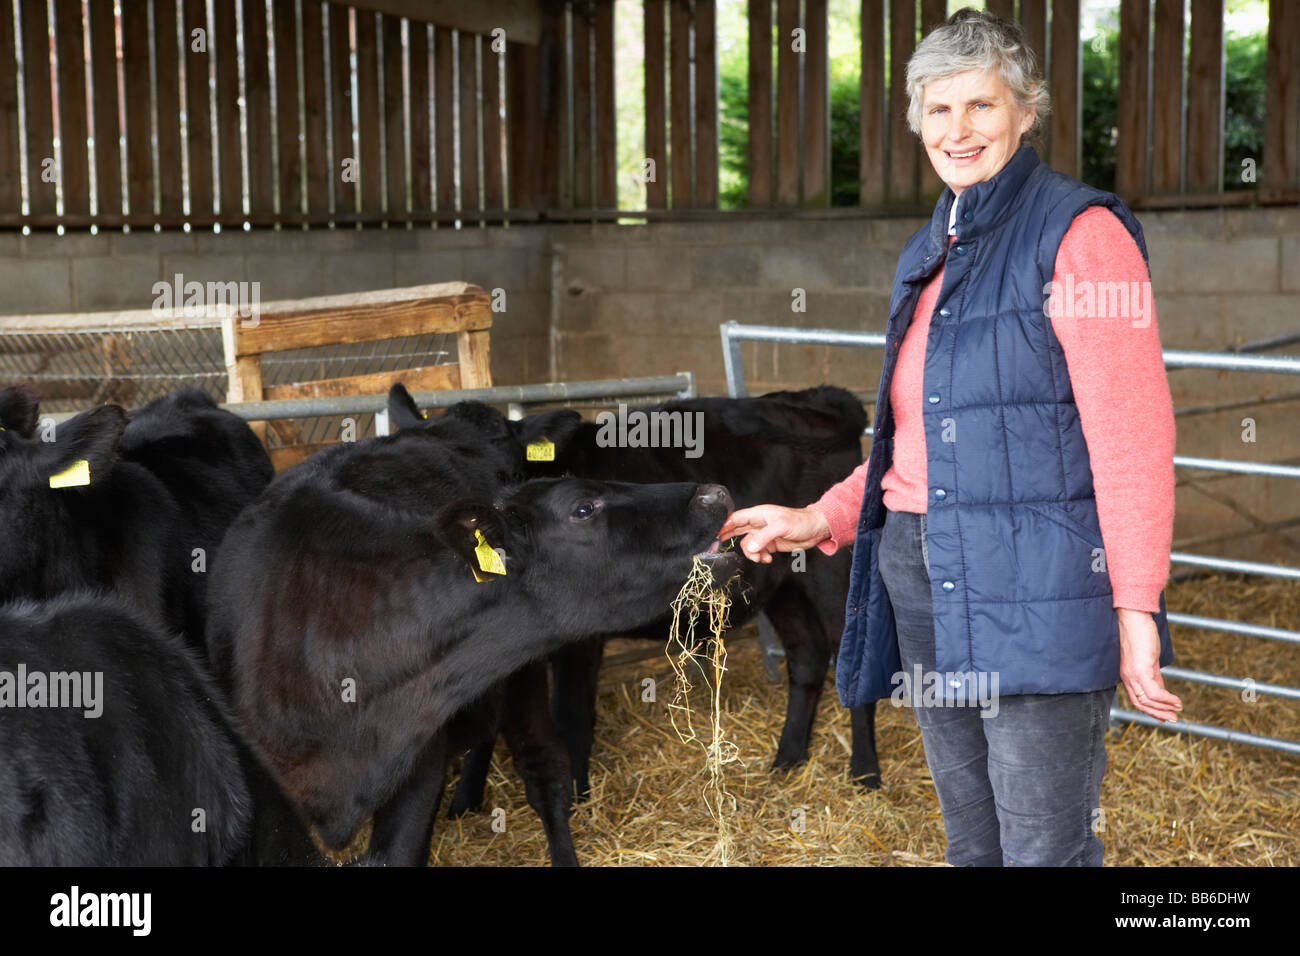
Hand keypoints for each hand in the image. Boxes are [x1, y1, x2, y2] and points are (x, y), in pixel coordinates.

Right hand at [716, 505, 831, 563]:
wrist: (816, 530)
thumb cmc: (800, 522)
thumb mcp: (781, 527)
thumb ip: (763, 537)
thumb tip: (749, 548)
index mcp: (759, 514)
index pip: (736, 518)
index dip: (724, 525)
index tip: (714, 534)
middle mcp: (759, 524)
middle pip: (737, 530)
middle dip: (729, 538)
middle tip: (717, 546)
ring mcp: (764, 534)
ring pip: (748, 545)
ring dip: (751, 553)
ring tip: (761, 557)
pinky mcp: (770, 544)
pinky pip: (757, 552)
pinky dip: (760, 557)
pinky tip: (768, 558)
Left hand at [1118, 607, 1182, 722]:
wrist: (1135, 619)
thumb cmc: (1141, 637)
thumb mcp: (1148, 662)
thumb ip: (1154, 677)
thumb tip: (1162, 693)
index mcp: (1128, 676)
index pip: (1137, 700)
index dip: (1151, 711)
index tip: (1165, 718)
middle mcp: (1127, 677)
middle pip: (1140, 704)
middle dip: (1158, 714)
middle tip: (1173, 720)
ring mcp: (1132, 674)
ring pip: (1147, 701)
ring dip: (1165, 708)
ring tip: (1178, 710)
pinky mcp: (1141, 669)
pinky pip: (1154, 692)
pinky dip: (1167, 699)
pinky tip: (1177, 701)